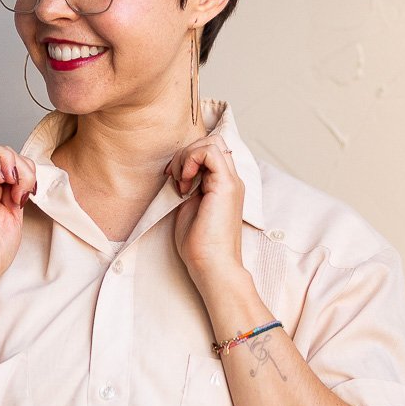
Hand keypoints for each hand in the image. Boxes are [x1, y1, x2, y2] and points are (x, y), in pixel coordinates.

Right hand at [0, 141, 37, 290]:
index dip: (26, 167)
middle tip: (23, 188)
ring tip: (13, 184)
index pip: (9, 158)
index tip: (30, 192)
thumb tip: (27, 175)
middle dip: (19, 162)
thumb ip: (19, 193)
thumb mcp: (15, 216)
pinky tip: (2, 180)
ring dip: (7, 159)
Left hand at [166, 134, 244, 280]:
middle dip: (187, 152)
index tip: (173, 177)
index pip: (211, 151)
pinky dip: (191, 161)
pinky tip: (184, 184)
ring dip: (188, 156)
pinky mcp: (226, 185)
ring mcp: (231, 181)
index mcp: (223, 185)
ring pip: (212, 141)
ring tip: (180, 182)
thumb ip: (188, 186)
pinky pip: (210, 151)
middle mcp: (231, 179)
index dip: (189, 156)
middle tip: (175, 178)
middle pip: (213, 140)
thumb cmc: (199, 245)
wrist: (211, 265)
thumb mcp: (188, 206)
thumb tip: (176, 172)